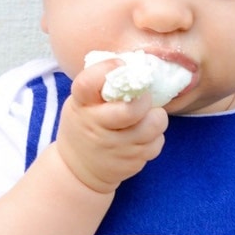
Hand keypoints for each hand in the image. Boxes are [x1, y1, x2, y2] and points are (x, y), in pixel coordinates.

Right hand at [55, 60, 167, 193]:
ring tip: (149, 117)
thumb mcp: (82, 104)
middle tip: (145, 99)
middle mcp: (96, 126)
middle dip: (145, 101)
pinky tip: (143, 137)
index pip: (88, 83)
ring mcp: (114, 148)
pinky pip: (155, 145)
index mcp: (81, 105)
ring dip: (156, 119)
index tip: (120, 65)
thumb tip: (133, 65)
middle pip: (131, 110)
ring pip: (152, 127)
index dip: (106, 69)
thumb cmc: (85, 125)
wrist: (77, 168)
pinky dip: (154, 138)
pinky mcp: (130, 163)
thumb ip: (100, 88)